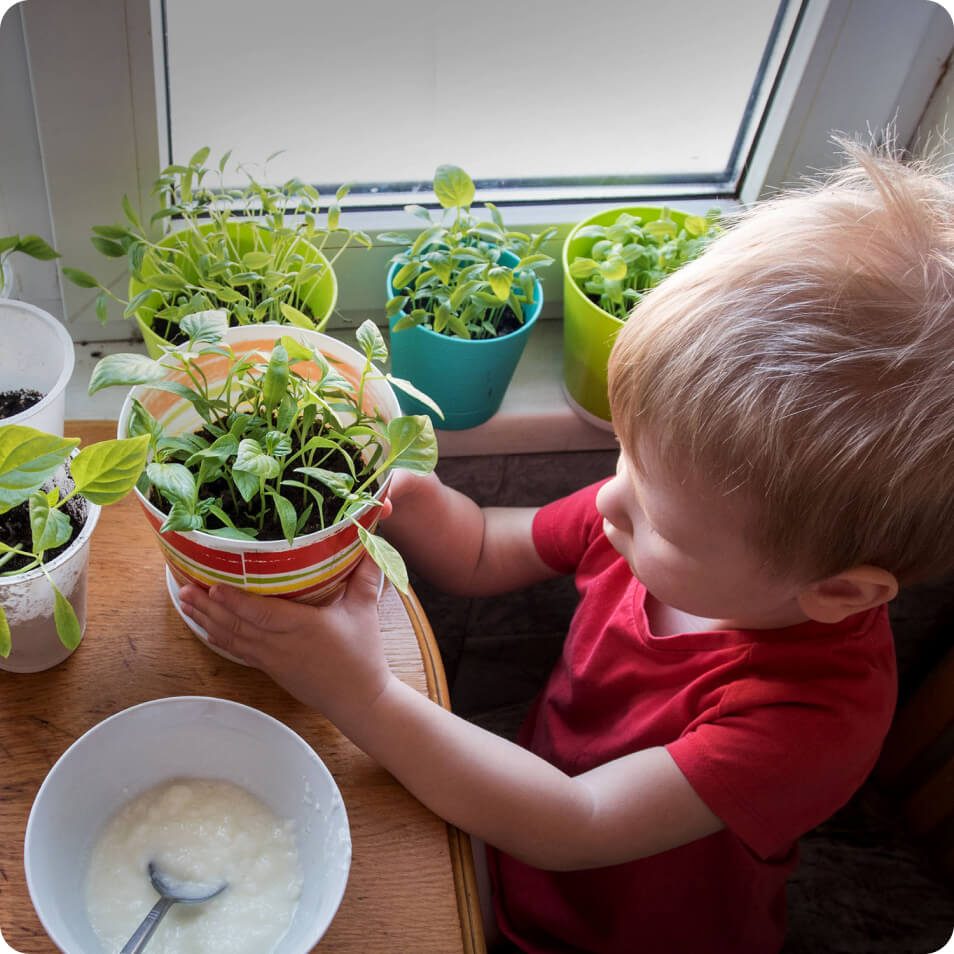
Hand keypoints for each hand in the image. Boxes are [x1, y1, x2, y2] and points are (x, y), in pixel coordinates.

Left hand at [177, 555, 392, 721]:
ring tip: (184, 601)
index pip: (261, 612)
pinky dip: (218, 637)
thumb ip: (367, 576)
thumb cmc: (362, 654)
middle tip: (184, 587)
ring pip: (232, 638)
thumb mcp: (365, 610)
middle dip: (207, 606)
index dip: (235, 600)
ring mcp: (272, 659)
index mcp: (302, 626)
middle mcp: (281, 643)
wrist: (359, 699)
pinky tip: (205, 626)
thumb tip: (370, 543)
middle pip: (236, 624)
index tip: (212, 586)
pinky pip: (238, 651)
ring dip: (206, 620)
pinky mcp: (271, 669)